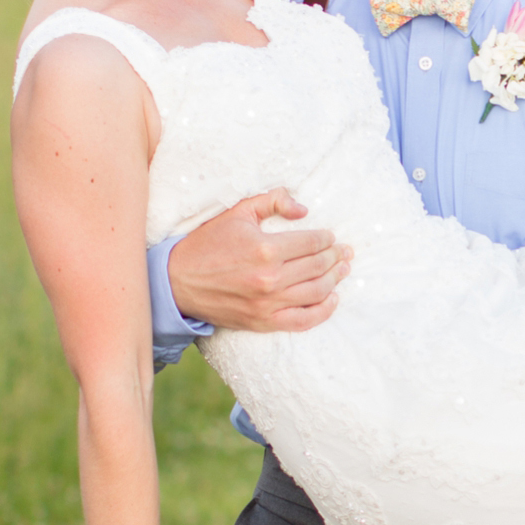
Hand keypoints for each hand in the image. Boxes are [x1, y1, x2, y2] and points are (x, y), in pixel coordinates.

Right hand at [168, 189, 352, 331]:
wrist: (178, 281)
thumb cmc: (208, 243)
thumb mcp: (237, 212)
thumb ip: (272, 202)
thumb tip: (303, 210)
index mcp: (265, 248)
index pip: (312, 242)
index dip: (327, 239)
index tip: (331, 237)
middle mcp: (271, 278)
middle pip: (319, 266)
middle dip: (337, 257)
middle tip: (345, 252)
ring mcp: (268, 304)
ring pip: (317, 292)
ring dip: (336, 279)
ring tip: (344, 270)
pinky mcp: (263, 322)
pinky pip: (304, 320)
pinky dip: (323, 311)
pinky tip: (333, 299)